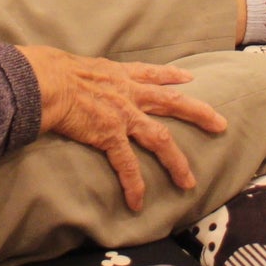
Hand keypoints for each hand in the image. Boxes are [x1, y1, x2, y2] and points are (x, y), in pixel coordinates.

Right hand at [15, 46, 226, 211]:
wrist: (45, 81)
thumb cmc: (49, 69)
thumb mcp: (75, 64)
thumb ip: (84, 73)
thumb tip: (71, 75)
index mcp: (118, 74)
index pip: (152, 74)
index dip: (172, 76)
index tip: (189, 78)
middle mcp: (127, 92)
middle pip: (172, 102)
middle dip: (199, 113)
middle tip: (220, 124)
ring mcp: (122, 114)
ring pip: (160, 139)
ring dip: (176, 162)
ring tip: (189, 181)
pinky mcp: (110, 134)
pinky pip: (127, 165)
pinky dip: (134, 184)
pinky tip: (138, 201)